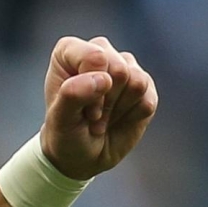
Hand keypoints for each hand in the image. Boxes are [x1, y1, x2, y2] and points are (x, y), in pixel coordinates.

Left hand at [39, 35, 157, 179]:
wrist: (82, 156)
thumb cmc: (65, 133)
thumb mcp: (59, 119)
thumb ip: (73, 94)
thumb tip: (104, 78)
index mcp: (70, 50)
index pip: (95, 57)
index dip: (90, 88)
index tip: (79, 108)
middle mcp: (100, 51)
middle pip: (119, 69)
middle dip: (106, 100)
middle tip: (91, 115)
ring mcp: (125, 67)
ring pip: (137, 82)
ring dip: (118, 109)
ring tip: (103, 117)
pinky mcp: (146, 86)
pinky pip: (148, 100)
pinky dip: (133, 116)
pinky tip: (119, 118)